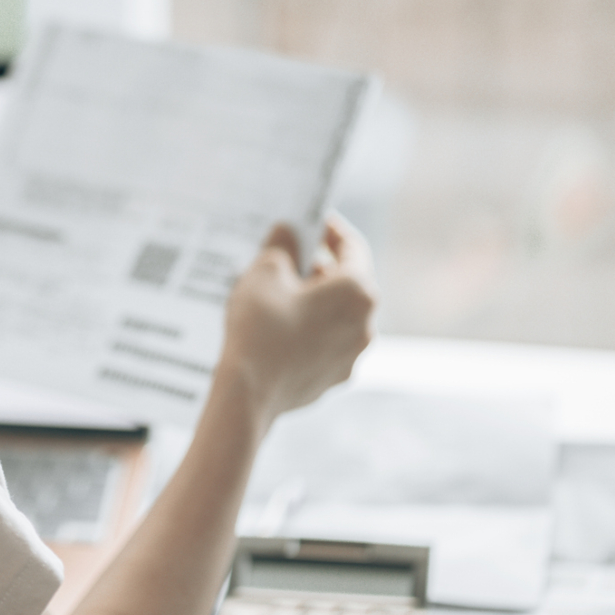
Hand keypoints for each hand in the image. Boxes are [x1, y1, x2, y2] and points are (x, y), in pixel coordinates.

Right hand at [214, 214, 375, 427]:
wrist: (248, 394)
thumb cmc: (260, 328)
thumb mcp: (265, 272)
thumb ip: (282, 244)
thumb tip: (288, 232)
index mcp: (358, 291)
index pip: (352, 247)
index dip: (329, 229)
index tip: (311, 221)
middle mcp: (365, 323)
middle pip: (348, 282)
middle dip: (318, 265)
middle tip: (287, 256)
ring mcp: (353, 354)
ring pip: (337, 314)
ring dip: (314, 299)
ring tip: (277, 293)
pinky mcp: (335, 376)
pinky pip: (326, 341)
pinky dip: (309, 328)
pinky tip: (278, 327)